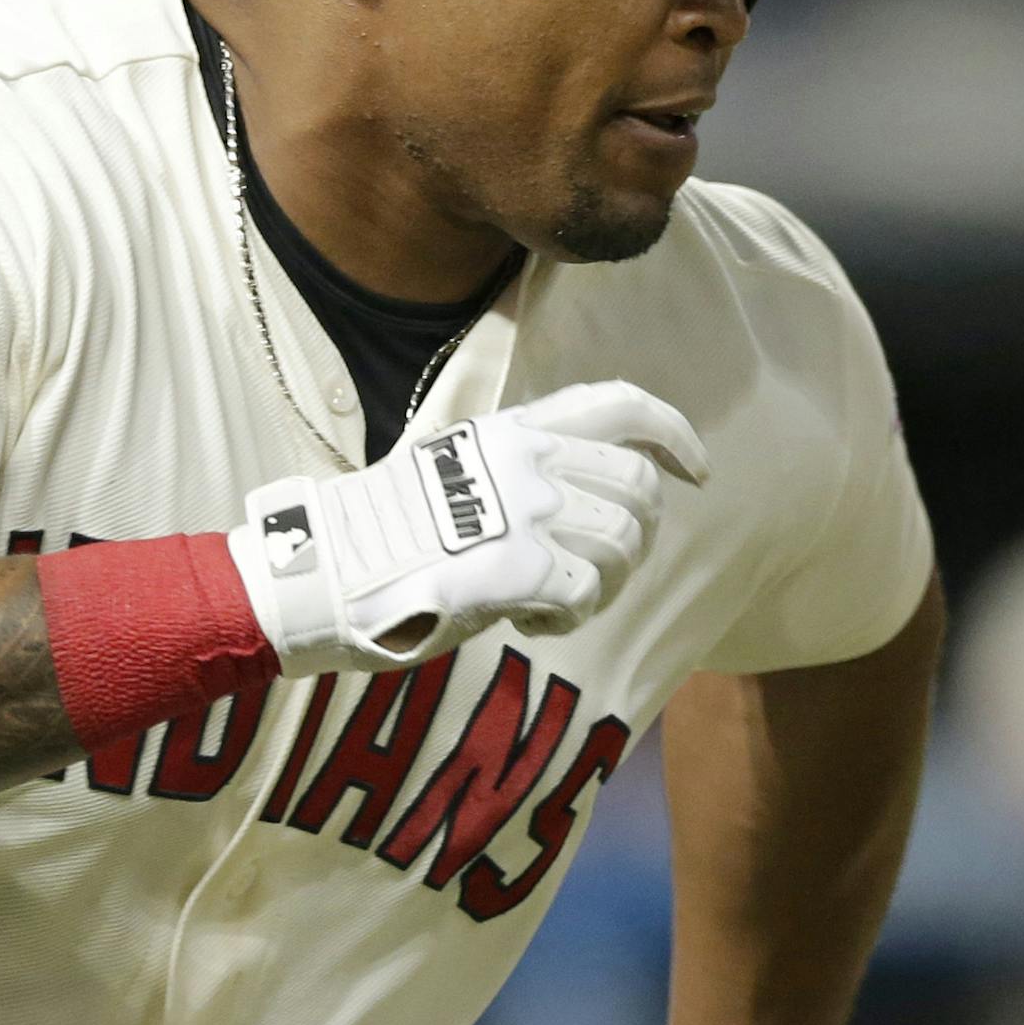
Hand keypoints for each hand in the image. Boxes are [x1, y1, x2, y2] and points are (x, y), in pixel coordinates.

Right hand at [227, 379, 708, 677]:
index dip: (674, 436)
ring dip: (604, 582)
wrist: (325, 573)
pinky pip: (588, 592)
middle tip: (598, 573)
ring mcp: (524, 510)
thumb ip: (521, 472)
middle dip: (636, 536)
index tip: (697, 473)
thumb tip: (591, 500)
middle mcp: (525, 458)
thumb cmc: (385, 536)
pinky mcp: (516, 566)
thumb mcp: (455, 470)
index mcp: (512, 428)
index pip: (621, 405)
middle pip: (638, 485)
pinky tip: (531, 619)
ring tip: (553, 599)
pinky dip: (570, 615)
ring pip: (624, 542)